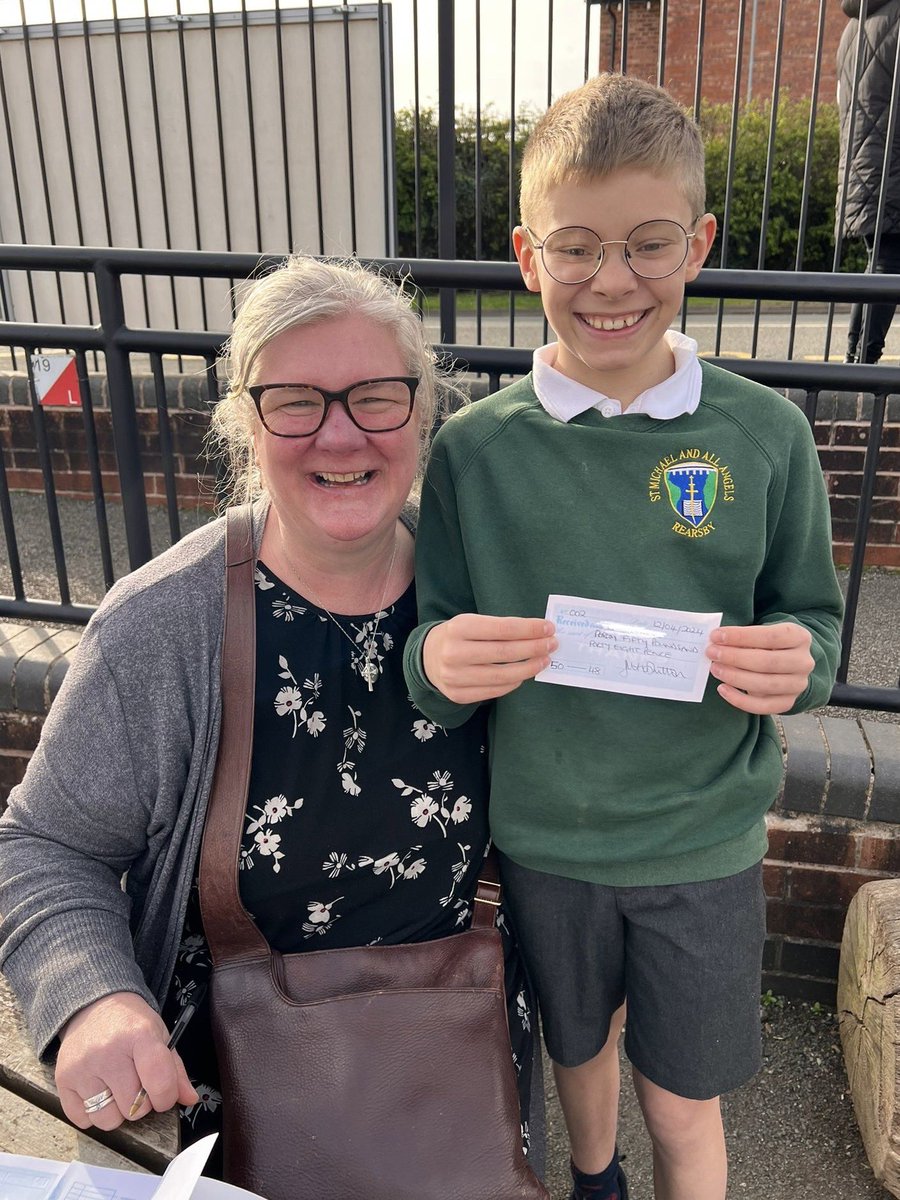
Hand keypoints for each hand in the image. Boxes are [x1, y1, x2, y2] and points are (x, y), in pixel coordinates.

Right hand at [56, 991, 198, 1128]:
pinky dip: (93, 1114)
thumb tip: (190, 1099)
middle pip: (134, 1108)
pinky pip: (83, 1120)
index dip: (166, 1097)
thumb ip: (175, 1069)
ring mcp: (82, 1067)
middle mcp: (108, 1051)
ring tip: (117, 1089)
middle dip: (142, 1104)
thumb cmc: (130, 1024)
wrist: (93, 1005)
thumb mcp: (159, 1035)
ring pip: (108, 1120)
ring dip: (117, 1112)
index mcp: (139, 1035)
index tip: (164, 1095)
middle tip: (138, 1085)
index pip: (159, 1081)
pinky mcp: (63, 1080)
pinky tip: (98, 1091)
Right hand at [423, 614, 557, 702]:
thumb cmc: (457, 636)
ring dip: (529, 668)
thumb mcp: (472, 623)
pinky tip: (524, 674)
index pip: (503, 629)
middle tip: (552, 645)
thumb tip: (538, 634)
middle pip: (505, 653)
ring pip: (502, 676)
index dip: (529, 629)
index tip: (549, 629)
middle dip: (534, 648)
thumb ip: (500, 628)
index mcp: (459, 628)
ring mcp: (454, 677)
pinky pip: (495, 691)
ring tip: (544, 660)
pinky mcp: (458, 695)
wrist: (426, 657)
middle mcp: (454, 653)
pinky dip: (514, 683)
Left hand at [706, 621, 814, 713]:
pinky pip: (763, 706)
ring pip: (766, 684)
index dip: (741, 636)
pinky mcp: (788, 702)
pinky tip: (722, 689)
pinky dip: (740, 700)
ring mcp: (798, 684)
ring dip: (736, 677)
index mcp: (800, 637)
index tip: (716, 636)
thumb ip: (744, 636)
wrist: (786, 662)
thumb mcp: (762, 632)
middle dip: (735, 657)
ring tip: (715, 669)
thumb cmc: (768, 643)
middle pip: (768, 662)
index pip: (770, 636)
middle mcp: (803, 662)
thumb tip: (717, 642)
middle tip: (712, 653)